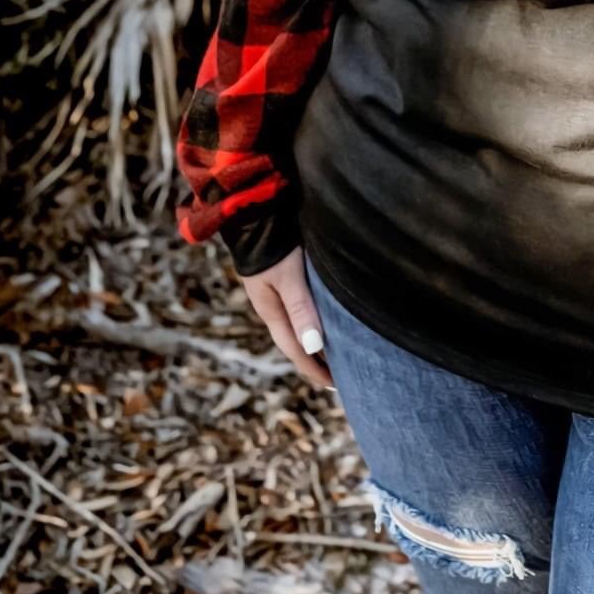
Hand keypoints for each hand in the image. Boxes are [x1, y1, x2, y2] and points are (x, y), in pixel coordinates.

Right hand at [240, 244, 333, 388]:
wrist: (254, 208)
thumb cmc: (274, 241)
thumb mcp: (288, 275)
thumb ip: (300, 308)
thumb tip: (314, 347)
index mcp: (270, 310)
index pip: (294, 349)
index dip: (314, 369)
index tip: (334, 385)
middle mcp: (271, 305)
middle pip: (294, 341)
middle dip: (314, 360)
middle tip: (338, 376)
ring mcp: (273, 292)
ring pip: (296, 325)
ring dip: (312, 342)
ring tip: (334, 353)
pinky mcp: (280, 277)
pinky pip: (298, 309)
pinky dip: (311, 322)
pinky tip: (322, 319)